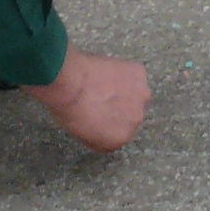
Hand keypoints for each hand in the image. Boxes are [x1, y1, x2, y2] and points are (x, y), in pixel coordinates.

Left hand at [32, 51, 149, 153]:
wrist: (69, 82)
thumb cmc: (69, 109)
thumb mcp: (82, 135)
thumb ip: (100, 137)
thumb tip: (103, 130)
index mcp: (121, 138)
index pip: (120, 133)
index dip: (109, 123)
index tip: (100, 115)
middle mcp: (136, 119)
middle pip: (131, 114)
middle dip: (120, 108)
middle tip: (102, 99)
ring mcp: (141, 95)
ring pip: (135, 94)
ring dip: (125, 91)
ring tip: (104, 84)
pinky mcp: (139, 74)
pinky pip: (134, 74)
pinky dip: (125, 72)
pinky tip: (108, 71)